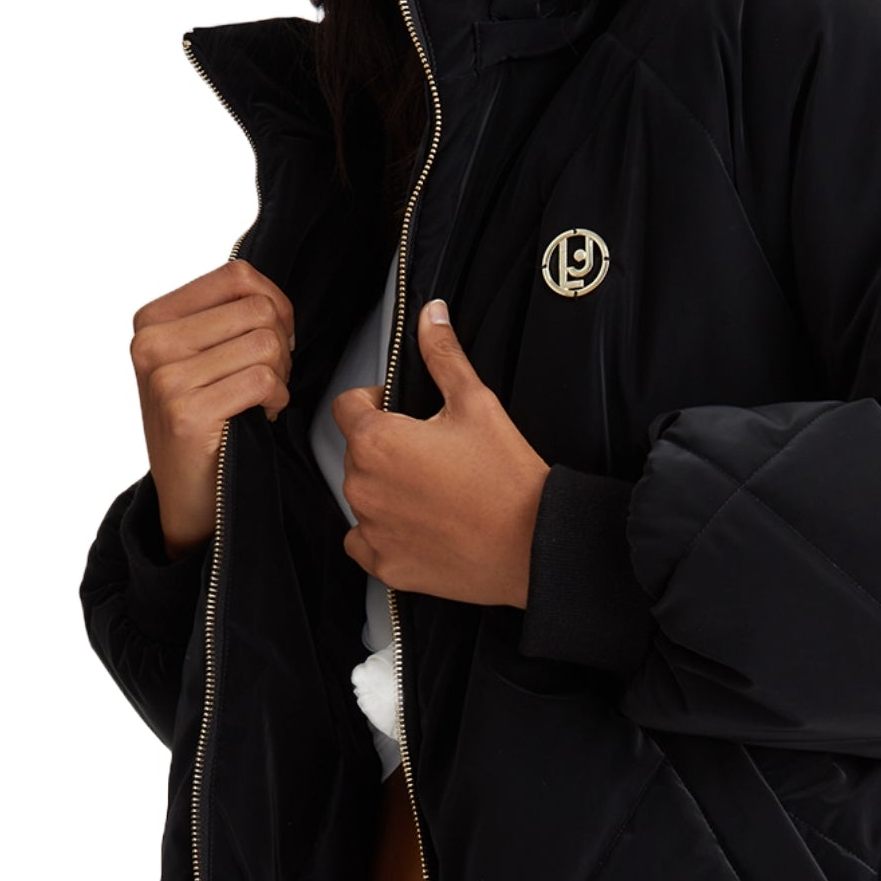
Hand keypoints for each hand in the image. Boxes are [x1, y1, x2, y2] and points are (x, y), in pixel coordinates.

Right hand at [130, 260, 295, 557]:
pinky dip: (277, 401)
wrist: (190, 497)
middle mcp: (151, 343)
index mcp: (153, 319)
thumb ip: (227, 316)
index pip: (238, 276)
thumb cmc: (206, 423)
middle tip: (267, 379)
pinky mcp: (187, 411)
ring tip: (259, 399)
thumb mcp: (201, 358)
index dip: (275, 306)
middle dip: (281, 346)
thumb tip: (271, 294)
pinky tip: (259, 417)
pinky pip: (264, 380)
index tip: (273, 341)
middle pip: (259, 310)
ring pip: (267, 344)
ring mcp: (165, 377)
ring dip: (280, 376)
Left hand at [333, 299, 549, 607]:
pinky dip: (384, 534)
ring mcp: (372, 530)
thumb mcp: (477, 403)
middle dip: (386, 449)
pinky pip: (364, 544)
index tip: (402, 412)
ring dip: (386, 491)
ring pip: (363, 497)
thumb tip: (430, 315)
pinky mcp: (386, 566)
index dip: (374, 403)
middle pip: (357, 454)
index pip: (347, 406)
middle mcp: (363, 486)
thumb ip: (443, 355)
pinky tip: (421, 526)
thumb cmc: (507, 477)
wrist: (533, 543)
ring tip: (434, 492)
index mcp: (376, 440)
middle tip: (432, 455)